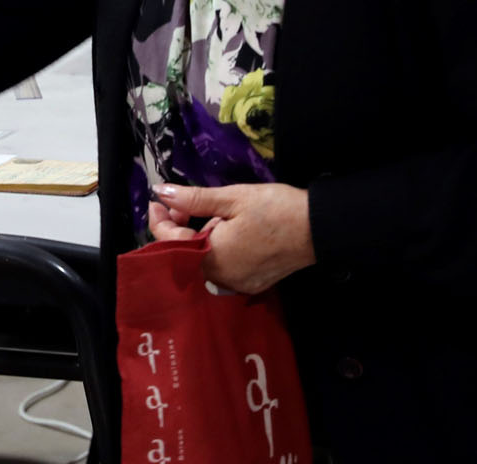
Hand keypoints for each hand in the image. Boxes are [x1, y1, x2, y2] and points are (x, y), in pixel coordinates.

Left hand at [149, 182, 315, 294]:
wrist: (319, 228)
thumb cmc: (276, 209)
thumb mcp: (232, 198)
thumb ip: (193, 199)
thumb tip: (161, 192)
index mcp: (213, 256)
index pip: (170, 243)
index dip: (159, 221)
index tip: (158, 202)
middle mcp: (222, 277)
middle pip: (184, 256)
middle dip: (178, 230)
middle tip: (183, 205)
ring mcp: (238, 284)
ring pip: (203, 262)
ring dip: (198, 240)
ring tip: (210, 216)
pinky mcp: (252, 284)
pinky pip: (222, 269)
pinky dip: (216, 251)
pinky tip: (226, 232)